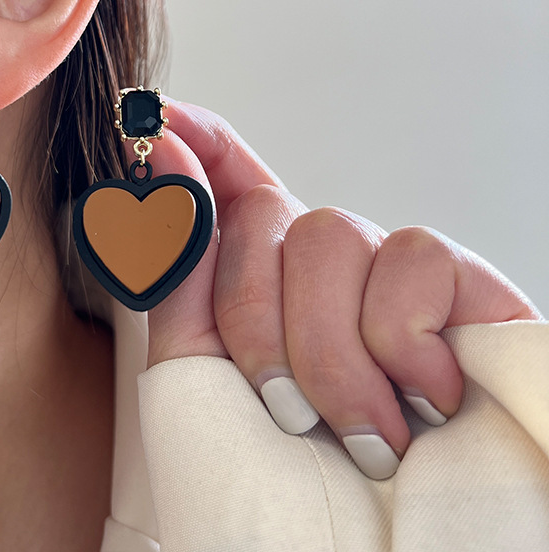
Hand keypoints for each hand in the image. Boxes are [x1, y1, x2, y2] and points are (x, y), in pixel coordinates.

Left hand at [146, 98, 540, 478]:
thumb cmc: (266, 505)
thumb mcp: (192, 378)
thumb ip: (177, 265)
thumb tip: (163, 148)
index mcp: (256, 294)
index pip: (230, 188)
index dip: (198, 144)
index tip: (152, 116)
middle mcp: (323, 280)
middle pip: (266, 211)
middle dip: (253, 316)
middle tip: (286, 414)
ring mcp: (392, 284)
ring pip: (332, 232)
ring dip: (325, 351)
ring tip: (359, 434)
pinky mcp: (468, 295)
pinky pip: (415, 257)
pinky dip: (399, 341)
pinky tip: (424, 406)